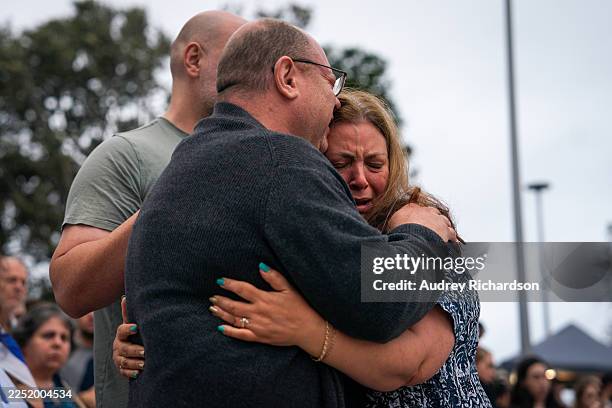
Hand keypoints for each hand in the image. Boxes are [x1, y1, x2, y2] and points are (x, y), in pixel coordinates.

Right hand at [112, 296, 144, 378]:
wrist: (134, 350)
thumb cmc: (136, 333)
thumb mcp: (134, 323)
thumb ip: (129, 313)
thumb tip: (124, 297)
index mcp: (121, 334)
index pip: (121, 331)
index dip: (128, 329)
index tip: (136, 328)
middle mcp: (118, 346)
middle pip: (123, 349)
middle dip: (134, 350)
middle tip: (145, 351)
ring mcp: (119, 358)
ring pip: (124, 362)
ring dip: (134, 363)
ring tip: (145, 363)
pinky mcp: (122, 369)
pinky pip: (124, 372)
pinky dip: (131, 373)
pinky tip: (139, 373)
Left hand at [211, 264, 325, 354]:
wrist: (307, 329)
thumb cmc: (300, 307)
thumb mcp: (289, 289)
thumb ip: (274, 277)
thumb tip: (260, 266)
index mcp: (264, 298)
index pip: (243, 289)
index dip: (230, 284)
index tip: (220, 280)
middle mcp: (258, 312)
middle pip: (234, 305)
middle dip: (221, 300)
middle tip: (212, 296)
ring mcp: (257, 326)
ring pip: (235, 319)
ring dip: (222, 314)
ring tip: (212, 309)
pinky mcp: (259, 337)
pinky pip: (241, 335)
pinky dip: (230, 332)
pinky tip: (221, 328)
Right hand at [388, 203, 456, 241]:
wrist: (414, 236)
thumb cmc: (401, 231)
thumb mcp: (391, 224)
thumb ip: (393, 222)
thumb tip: (386, 227)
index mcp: (411, 208)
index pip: (415, 208)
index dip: (417, 215)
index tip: (416, 219)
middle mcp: (425, 212)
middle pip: (432, 212)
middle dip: (432, 218)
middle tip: (430, 226)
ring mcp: (437, 220)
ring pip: (443, 220)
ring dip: (443, 226)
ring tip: (442, 232)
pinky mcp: (446, 230)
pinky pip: (451, 233)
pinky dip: (451, 237)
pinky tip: (450, 241)